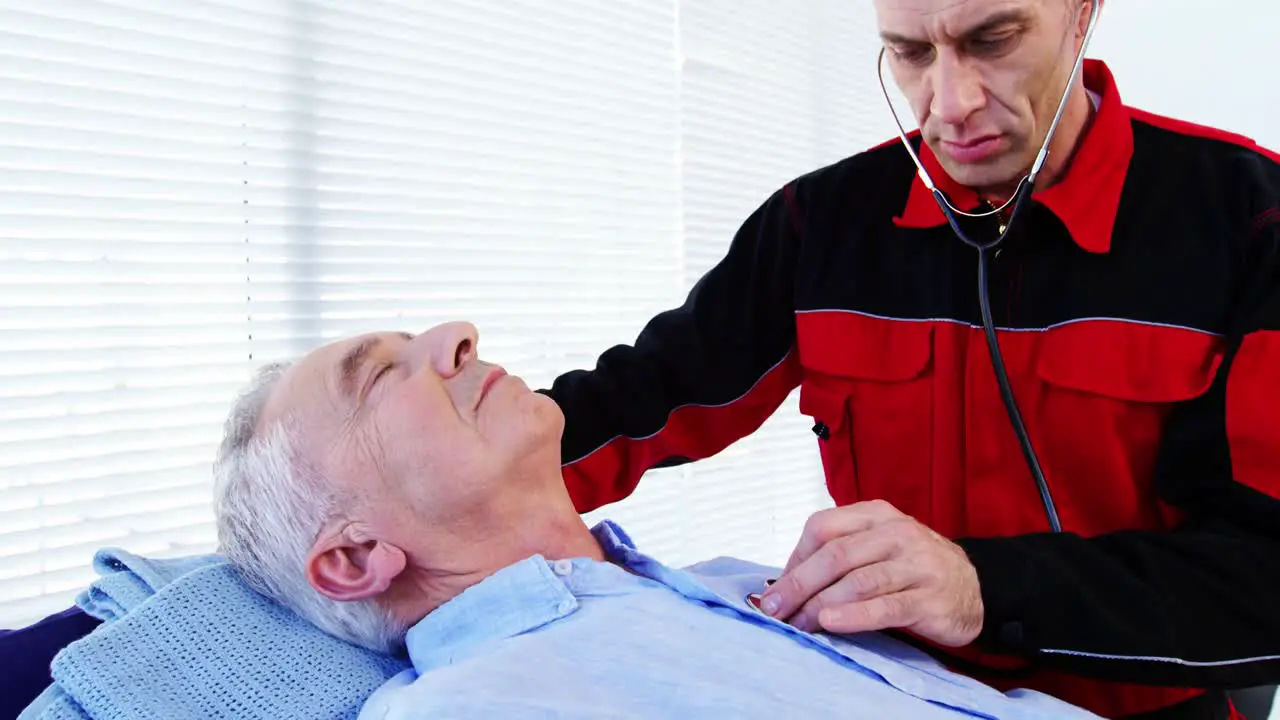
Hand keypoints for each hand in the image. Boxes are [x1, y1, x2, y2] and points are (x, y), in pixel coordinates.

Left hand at [759, 500, 983, 646]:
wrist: (975, 588)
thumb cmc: (912, 569)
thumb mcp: (877, 548)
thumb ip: (838, 556)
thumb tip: (784, 583)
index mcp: (875, 515)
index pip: (822, 528)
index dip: (794, 559)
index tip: (775, 589)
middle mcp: (896, 533)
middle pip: (835, 555)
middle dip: (799, 584)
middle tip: (775, 609)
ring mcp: (916, 564)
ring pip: (857, 581)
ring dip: (820, 604)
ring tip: (798, 624)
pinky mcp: (929, 598)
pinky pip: (886, 606)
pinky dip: (854, 616)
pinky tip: (831, 623)